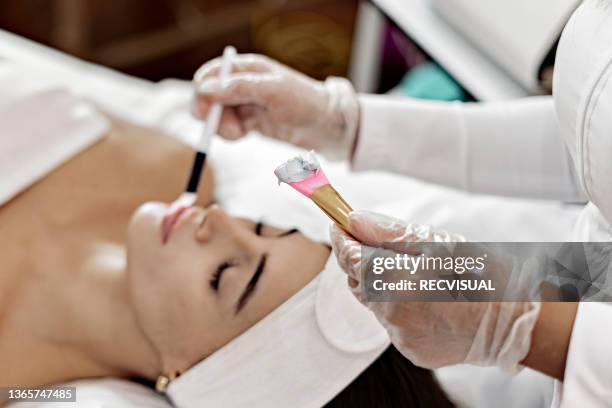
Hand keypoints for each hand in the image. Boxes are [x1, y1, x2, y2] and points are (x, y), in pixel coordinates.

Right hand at [193, 53, 358, 159]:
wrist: (326, 126)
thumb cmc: (304, 102)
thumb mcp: (273, 92)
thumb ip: (240, 88)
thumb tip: (205, 89)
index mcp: (248, 68)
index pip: (210, 74)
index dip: (202, 91)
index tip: (206, 111)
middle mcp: (243, 83)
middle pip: (208, 96)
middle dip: (211, 113)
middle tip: (228, 127)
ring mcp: (246, 103)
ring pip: (217, 115)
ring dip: (222, 126)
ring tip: (241, 133)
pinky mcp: (250, 121)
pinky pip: (229, 127)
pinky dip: (231, 133)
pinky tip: (245, 135)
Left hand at [330, 211, 539, 371]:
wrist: (513, 320)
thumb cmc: (479, 273)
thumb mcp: (435, 241)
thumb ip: (387, 233)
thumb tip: (353, 221)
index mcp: (393, 281)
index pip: (349, 258)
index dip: (342, 238)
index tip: (339, 223)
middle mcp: (389, 313)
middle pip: (359, 283)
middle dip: (362, 262)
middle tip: (376, 245)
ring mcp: (399, 336)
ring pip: (376, 305)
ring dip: (384, 287)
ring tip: (416, 275)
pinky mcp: (411, 351)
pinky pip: (394, 325)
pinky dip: (400, 310)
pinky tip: (426, 301)